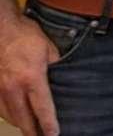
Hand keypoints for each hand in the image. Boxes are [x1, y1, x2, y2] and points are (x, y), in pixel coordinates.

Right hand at [0, 16, 59, 135]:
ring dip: (21, 124)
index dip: (49, 124)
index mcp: (31, 78)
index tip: (54, 135)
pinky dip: (10, 115)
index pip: (42, 108)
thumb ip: (57, 68)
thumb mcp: (50, 50)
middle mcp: (13, 88)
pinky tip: (17, 116)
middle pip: (23, 118)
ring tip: (32, 131)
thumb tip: (64, 80)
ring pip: (10, 116)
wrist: (2, 29)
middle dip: (33, 131)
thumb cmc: (27, 37)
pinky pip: (1, 108)